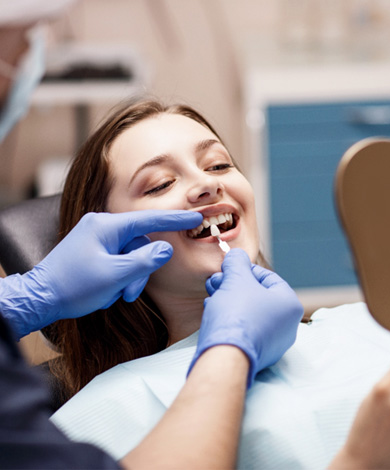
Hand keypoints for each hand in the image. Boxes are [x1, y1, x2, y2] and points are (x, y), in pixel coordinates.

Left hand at [0, 210, 201, 338]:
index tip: (195, 217)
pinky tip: (107, 291)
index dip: (174, 220)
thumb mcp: (115, 275)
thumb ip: (145, 261)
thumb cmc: (73, 286)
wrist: (40, 298)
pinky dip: (119, 277)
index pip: (148, 219)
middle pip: (140, 244)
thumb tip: (166, 248)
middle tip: (130, 294)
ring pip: (131, 256)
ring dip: (129, 278)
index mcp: (106, 226)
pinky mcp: (95, 250)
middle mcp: (102, 227)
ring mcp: (98, 239)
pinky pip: (120, 260)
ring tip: (116, 296)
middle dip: (140, 271)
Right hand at [188, 248, 303, 386]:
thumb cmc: (236, 315)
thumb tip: (236, 255)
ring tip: (210, 294)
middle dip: (233, 284)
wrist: (225, 358)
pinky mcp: (257, 354)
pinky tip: (213, 312)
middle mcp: (287, 325)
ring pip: (249, 312)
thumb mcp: (236, 279)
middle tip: (215, 280)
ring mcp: (273, 343)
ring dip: (229, 299)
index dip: (245, 269)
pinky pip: (245, 329)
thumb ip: (237, 262)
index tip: (228, 268)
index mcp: (290, 305)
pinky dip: (230, 318)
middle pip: (257, 295)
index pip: (268, 277)